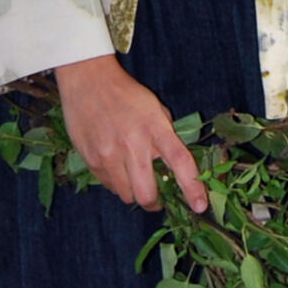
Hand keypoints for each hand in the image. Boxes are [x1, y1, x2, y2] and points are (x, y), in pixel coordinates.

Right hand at [54, 55, 208, 214]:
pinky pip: (108, 186)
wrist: (88, 81)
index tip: (199, 206)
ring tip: (132, 177)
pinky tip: (115, 166)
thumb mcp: (154, 109)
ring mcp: (109, 154)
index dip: (192, 189)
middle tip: (156, 199)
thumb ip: (166, 136)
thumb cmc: (126, 94)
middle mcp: (133, 145)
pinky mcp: (90, 160)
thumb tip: (173, 166)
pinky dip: (116, 183)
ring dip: (133, 192)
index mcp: (156, 129)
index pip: (181, 163)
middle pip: (147, 194)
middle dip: (154, 202)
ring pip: (126, 195)